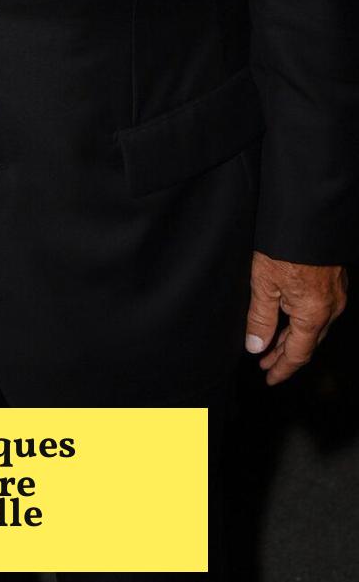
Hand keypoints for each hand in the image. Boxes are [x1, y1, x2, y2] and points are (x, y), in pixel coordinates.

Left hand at [245, 250, 347, 384]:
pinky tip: (288, 316)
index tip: (269, 378)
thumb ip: (260, 318)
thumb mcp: (263, 283)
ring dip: (294, 337)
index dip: (283, 368)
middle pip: (309, 342)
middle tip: (266, 363)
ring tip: (272, 344)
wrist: (309, 213)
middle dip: (286, 355)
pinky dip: (302, 320)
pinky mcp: (334, 279)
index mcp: (314, 314)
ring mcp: (336, 293)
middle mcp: (331, 308)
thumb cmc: (284, 245)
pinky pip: (319, 310)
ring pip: (315, 326)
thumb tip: (256, 347)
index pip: (298, 353)